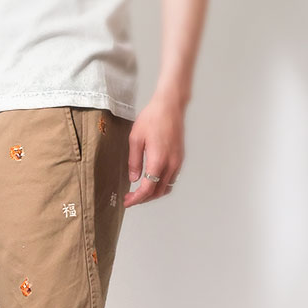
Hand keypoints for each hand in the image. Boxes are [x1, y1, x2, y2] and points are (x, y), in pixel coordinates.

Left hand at [124, 90, 185, 207]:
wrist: (170, 106)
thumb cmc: (153, 118)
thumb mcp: (136, 138)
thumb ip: (134, 161)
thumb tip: (133, 178)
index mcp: (158, 161)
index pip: (147, 189)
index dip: (136, 199)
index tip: (127, 201)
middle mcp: (170, 165)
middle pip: (157, 192)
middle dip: (143, 199)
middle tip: (130, 198)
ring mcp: (177, 163)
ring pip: (166, 188)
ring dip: (153, 193)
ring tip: (140, 192)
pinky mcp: (179, 159)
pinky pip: (171, 179)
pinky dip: (161, 185)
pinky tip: (152, 182)